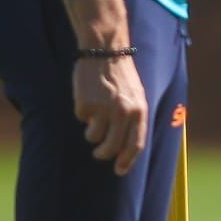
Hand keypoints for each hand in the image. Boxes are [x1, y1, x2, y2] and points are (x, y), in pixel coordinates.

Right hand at [73, 55, 147, 175]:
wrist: (106, 50)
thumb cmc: (121, 75)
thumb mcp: (136, 95)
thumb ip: (133, 118)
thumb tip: (125, 147)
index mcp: (139, 111)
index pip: (136, 145)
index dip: (127, 161)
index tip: (119, 170)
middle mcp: (123, 112)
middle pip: (112, 147)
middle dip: (103, 154)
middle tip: (99, 153)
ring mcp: (104, 109)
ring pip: (93, 137)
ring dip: (92, 131)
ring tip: (95, 113)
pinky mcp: (86, 104)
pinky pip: (82, 118)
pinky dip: (83, 112)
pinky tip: (88, 96)